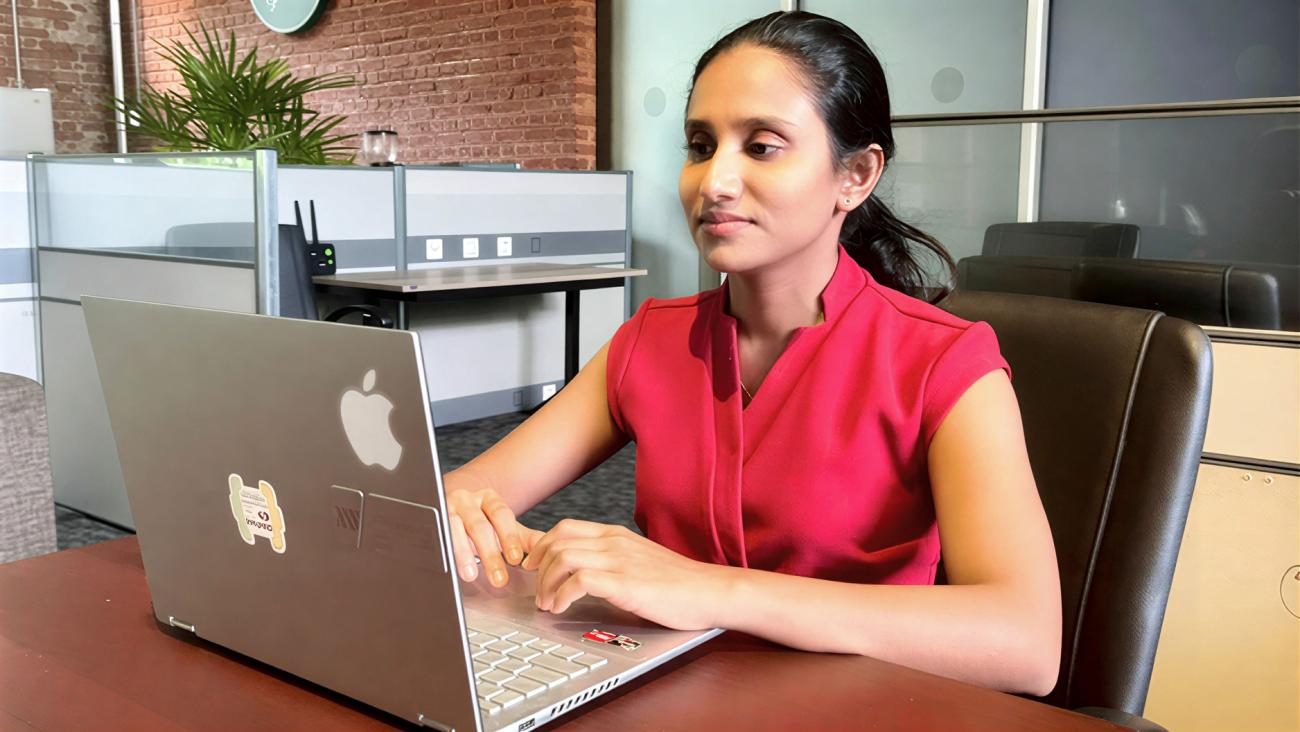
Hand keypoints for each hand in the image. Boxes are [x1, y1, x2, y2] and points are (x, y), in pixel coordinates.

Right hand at [446, 486, 543, 587]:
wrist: (447, 507)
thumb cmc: (479, 522)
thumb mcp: (502, 528)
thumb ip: (524, 539)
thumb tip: (551, 551)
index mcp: (489, 499)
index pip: (501, 515)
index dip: (509, 537)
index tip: (517, 560)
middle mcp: (467, 499)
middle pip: (479, 526)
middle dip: (490, 554)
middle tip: (499, 579)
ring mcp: (446, 508)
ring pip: (455, 529)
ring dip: (463, 553)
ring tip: (470, 575)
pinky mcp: (430, 519)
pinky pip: (436, 535)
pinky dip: (443, 550)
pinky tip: (448, 565)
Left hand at [521, 519, 727, 630]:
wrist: (710, 591)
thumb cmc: (678, 583)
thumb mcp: (638, 562)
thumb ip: (611, 561)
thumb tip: (585, 574)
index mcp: (616, 535)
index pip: (565, 527)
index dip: (540, 545)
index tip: (531, 565)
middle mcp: (613, 542)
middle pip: (556, 540)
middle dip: (537, 566)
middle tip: (536, 588)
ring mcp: (618, 559)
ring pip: (561, 557)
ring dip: (546, 583)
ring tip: (547, 603)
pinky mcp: (624, 582)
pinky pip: (578, 581)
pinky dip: (561, 595)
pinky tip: (562, 608)